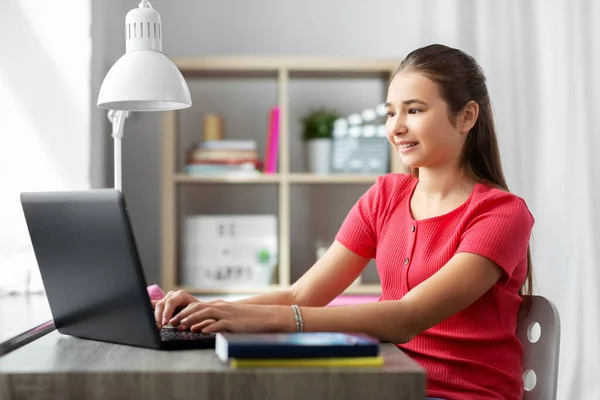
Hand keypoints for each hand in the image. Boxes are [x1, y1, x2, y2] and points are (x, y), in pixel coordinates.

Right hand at [152, 290, 199, 327]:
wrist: (200, 310)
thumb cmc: (199, 312)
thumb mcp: (196, 314)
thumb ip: (189, 318)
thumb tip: (180, 325)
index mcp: (181, 295)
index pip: (171, 302)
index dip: (167, 312)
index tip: (165, 323)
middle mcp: (172, 296)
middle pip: (161, 304)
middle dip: (159, 316)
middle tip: (159, 327)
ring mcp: (166, 299)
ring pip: (156, 306)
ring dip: (155, 317)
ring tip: (156, 327)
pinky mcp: (162, 305)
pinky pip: (153, 307)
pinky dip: (150, 312)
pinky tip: (148, 320)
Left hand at [168, 302, 294, 333]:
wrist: (265, 316)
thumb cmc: (247, 318)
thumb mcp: (229, 316)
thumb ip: (216, 319)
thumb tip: (200, 326)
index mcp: (218, 305)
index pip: (197, 306)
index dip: (184, 312)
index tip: (173, 318)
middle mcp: (221, 307)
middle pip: (198, 308)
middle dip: (184, 315)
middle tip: (172, 322)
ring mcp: (227, 314)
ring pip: (206, 314)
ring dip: (193, 319)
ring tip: (183, 326)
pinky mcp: (233, 322)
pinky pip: (219, 324)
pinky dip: (209, 327)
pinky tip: (201, 331)